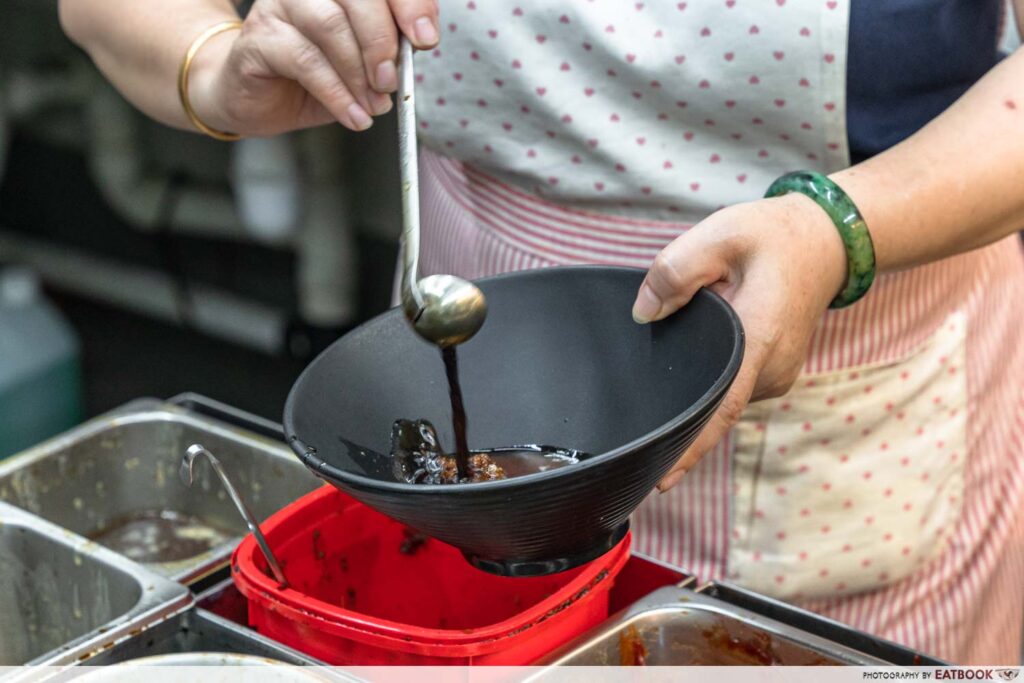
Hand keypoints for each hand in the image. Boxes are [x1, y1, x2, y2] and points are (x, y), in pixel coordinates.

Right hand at [189, 0, 438, 135]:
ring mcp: (279, 6)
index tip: (426, 39)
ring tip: (373, 105)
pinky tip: (353, 116)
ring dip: (359, 72)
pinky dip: (337, 94)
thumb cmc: (313, 77)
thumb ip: (389, 49)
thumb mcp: (362, 64)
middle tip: (392, 82)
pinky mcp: (259, 38)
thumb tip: (418, 46)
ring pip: (330, 25)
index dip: (409, 4)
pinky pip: (306, 61)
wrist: (256, 99)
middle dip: (382, 42)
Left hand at [631, 194, 847, 491]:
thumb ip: (675, 272)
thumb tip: (644, 313)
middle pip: (710, 401)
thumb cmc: (774, 237)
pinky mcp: (771, 374)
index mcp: (758, 339)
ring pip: (719, 391)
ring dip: (698, 372)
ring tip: (698, 323)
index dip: (689, 447)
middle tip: (653, 364)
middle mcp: (771, 369)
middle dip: (678, 393)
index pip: (718, 407)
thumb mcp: (719, 236)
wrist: (826, 241)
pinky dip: (712, 371)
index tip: (661, 481)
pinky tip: (704, 345)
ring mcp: (775, 376)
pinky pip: (730, 384)